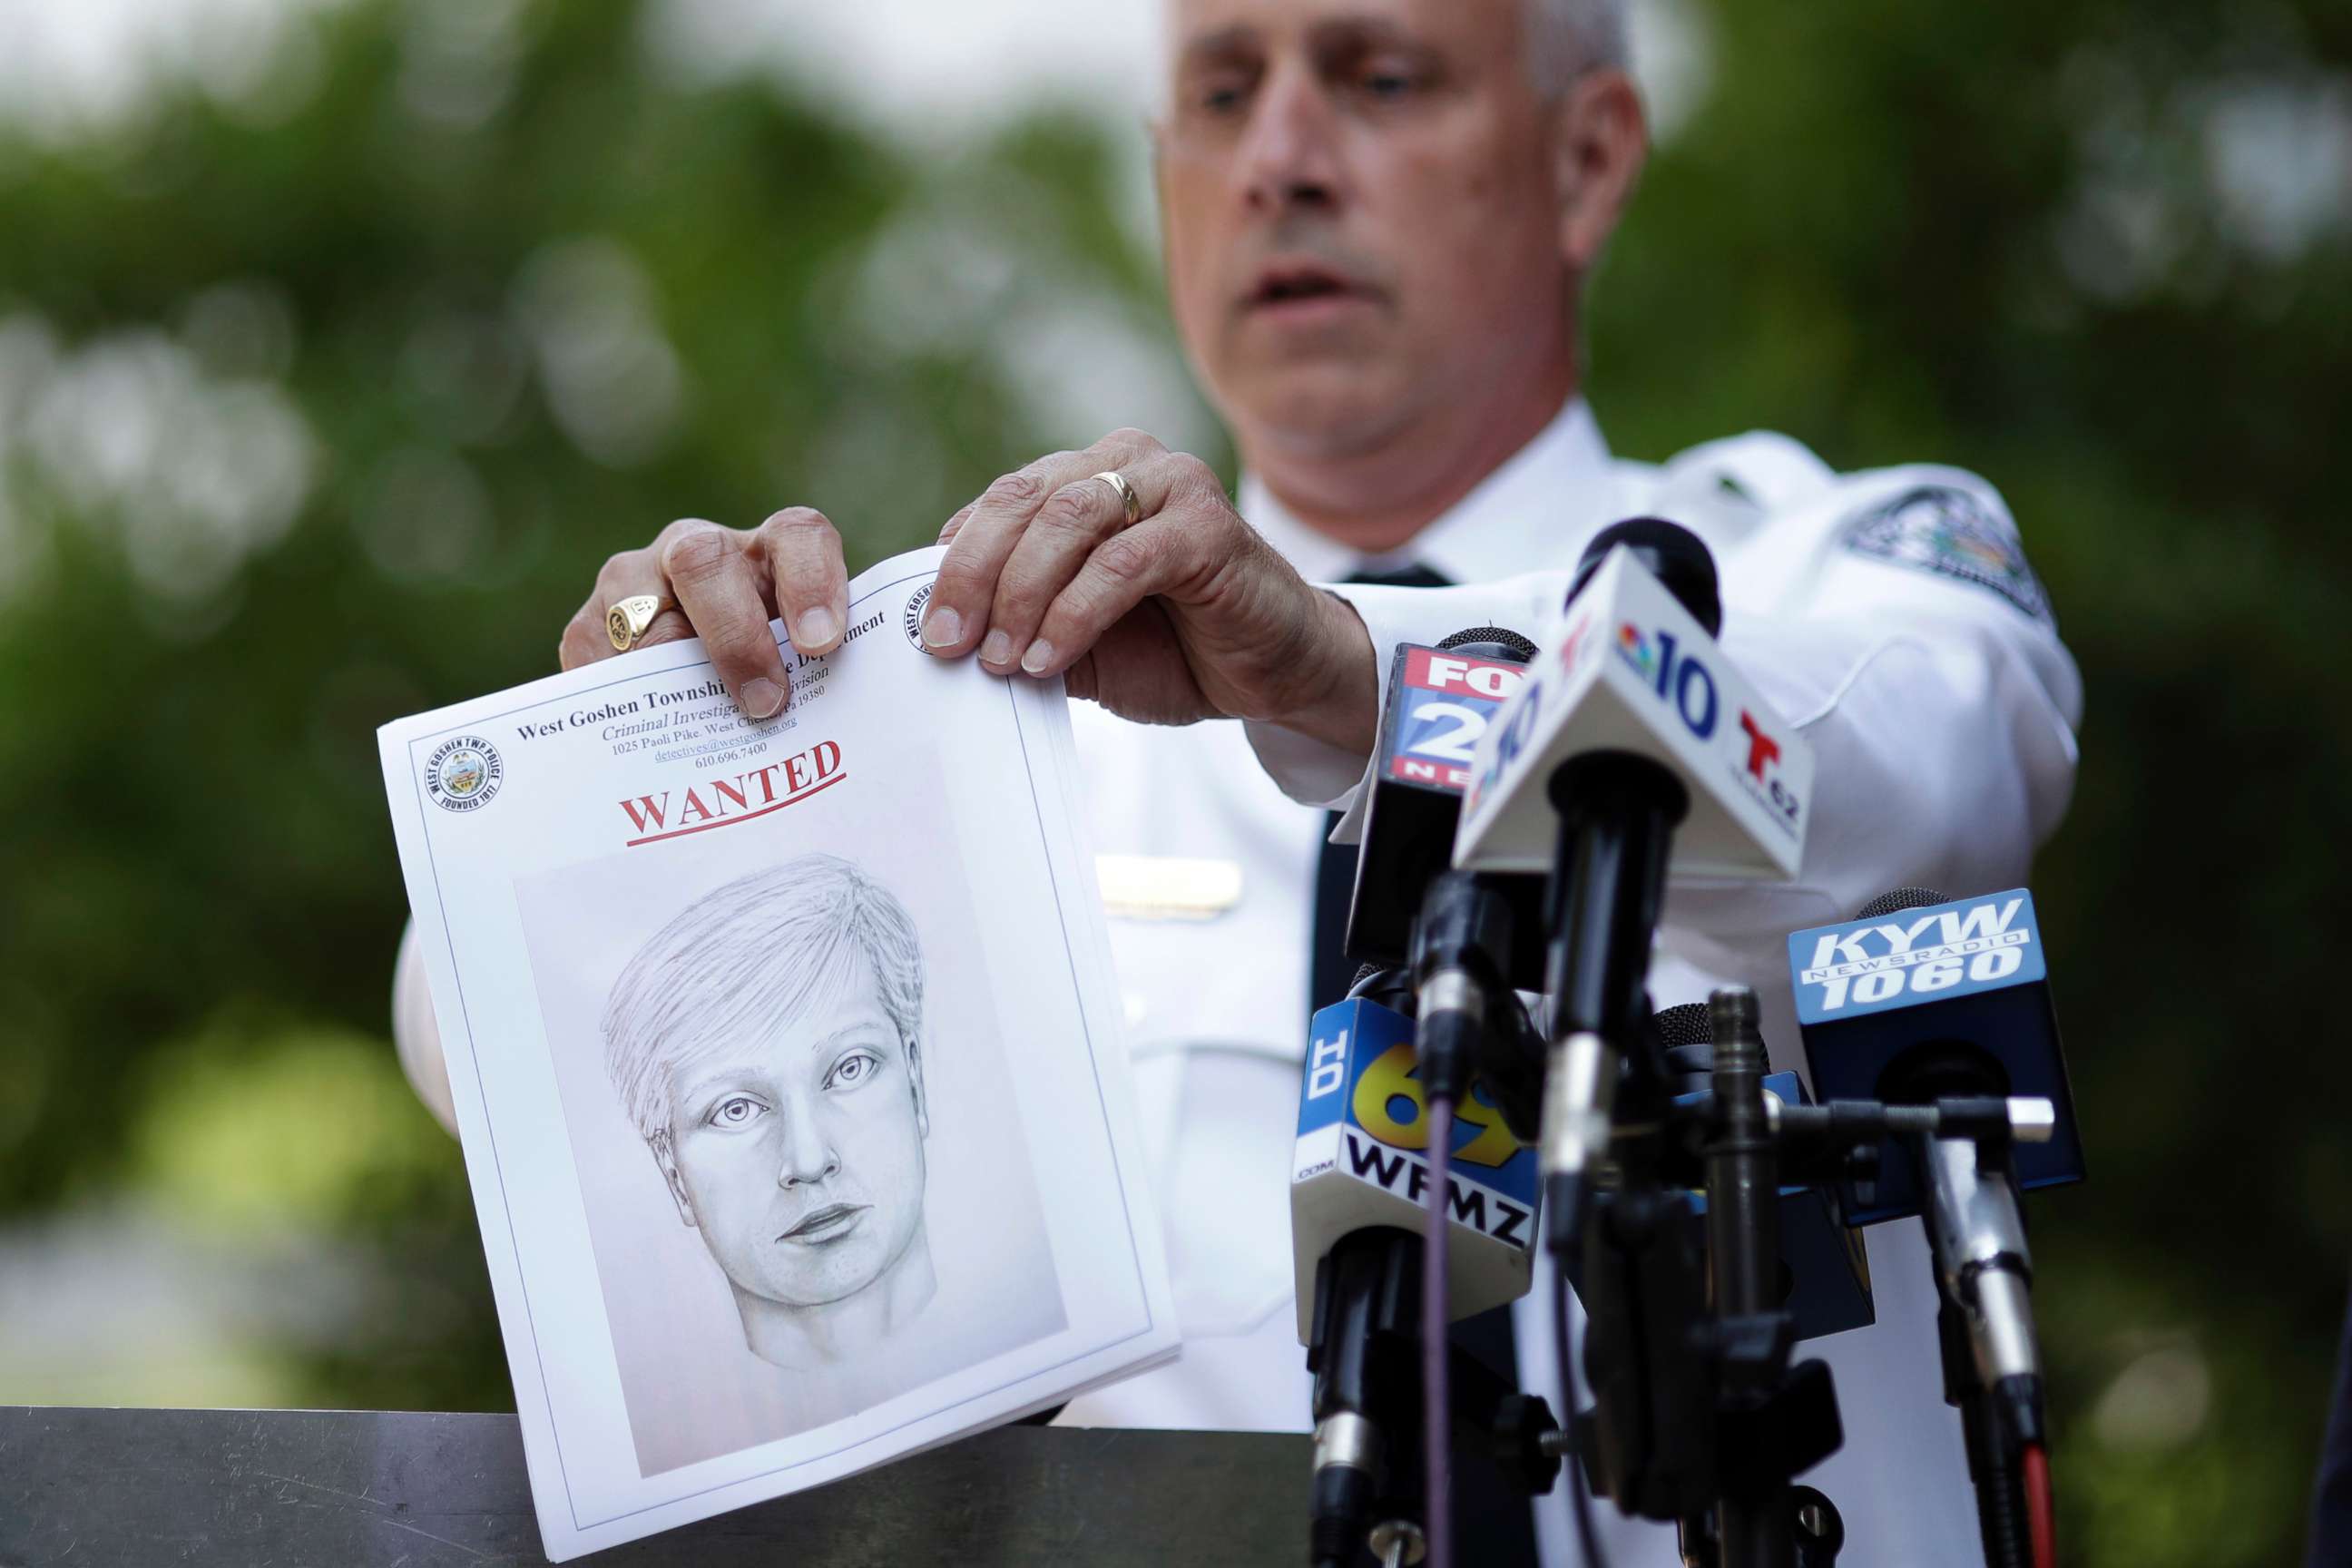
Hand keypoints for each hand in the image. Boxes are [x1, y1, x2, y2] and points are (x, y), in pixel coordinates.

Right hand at [559, 511, 850, 717]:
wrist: (693, 686)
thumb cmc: (770, 680)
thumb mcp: (798, 670)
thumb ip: (812, 679)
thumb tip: (829, 730)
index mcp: (770, 551)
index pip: (796, 536)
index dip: (811, 581)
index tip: (821, 643)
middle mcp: (699, 548)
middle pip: (705, 561)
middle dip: (735, 635)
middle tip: (765, 701)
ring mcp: (636, 578)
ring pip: (642, 607)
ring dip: (672, 672)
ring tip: (697, 729)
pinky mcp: (592, 622)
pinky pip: (594, 652)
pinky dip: (620, 696)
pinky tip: (645, 735)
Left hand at [921, 429, 1374, 749]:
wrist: (1274, 672)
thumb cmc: (1176, 650)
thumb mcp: (1077, 641)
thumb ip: (1020, 624)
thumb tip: (941, 635)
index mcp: (1084, 478)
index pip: (1001, 504)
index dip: (955, 563)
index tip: (924, 629)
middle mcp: (1124, 462)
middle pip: (1022, 503)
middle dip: (972, 577)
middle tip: (945, 643)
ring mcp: (1169, 484)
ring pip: (1067, 523)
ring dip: (1021, 596)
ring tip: (999, 660)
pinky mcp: (1206, 526)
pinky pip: (1120, 563)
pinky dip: (1073, 614)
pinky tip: (1048, 659)